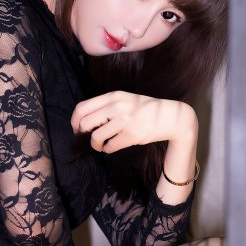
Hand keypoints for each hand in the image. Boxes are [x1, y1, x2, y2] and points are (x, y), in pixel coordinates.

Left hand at [71, 91, 196, 152]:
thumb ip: (108, 106)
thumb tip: (86, 121)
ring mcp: (124, 121)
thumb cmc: (146, 109)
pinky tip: (111, 148)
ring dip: (95, 145)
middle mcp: (116, 106)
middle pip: (85, 123)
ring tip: (100, 146)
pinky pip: (110, 146)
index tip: (77, 128)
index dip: (75, 121)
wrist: (170, 117)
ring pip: (96, 137)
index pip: (82, 107)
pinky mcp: (132, 135)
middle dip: (82, 134)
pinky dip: (107, 149)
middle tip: (87, 139)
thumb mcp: (125, 99)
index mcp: (113, 96)